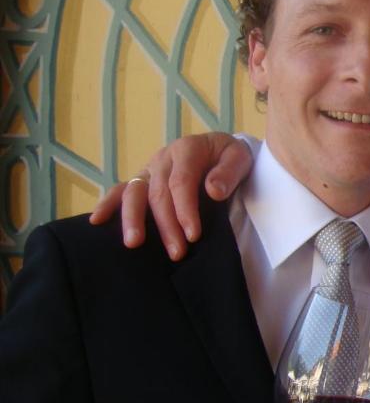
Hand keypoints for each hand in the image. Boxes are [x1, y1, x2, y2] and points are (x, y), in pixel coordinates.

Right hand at [89, 132, 253, 259]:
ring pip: (134, 193)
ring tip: (134, 244)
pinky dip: (107, 204)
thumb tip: (213, 191)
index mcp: (187, 149)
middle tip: (177, 253)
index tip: (193, 235)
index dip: (185, 210)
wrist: (220, 150)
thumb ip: (228, 172)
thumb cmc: (230, 157)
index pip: (181, 182)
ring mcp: (149, 169)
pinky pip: (120, 190)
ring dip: (133, 219)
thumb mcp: (239, 158)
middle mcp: (163, 158)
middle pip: (158, 193)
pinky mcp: (142, 180)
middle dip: (166, 225)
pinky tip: (96, 221)